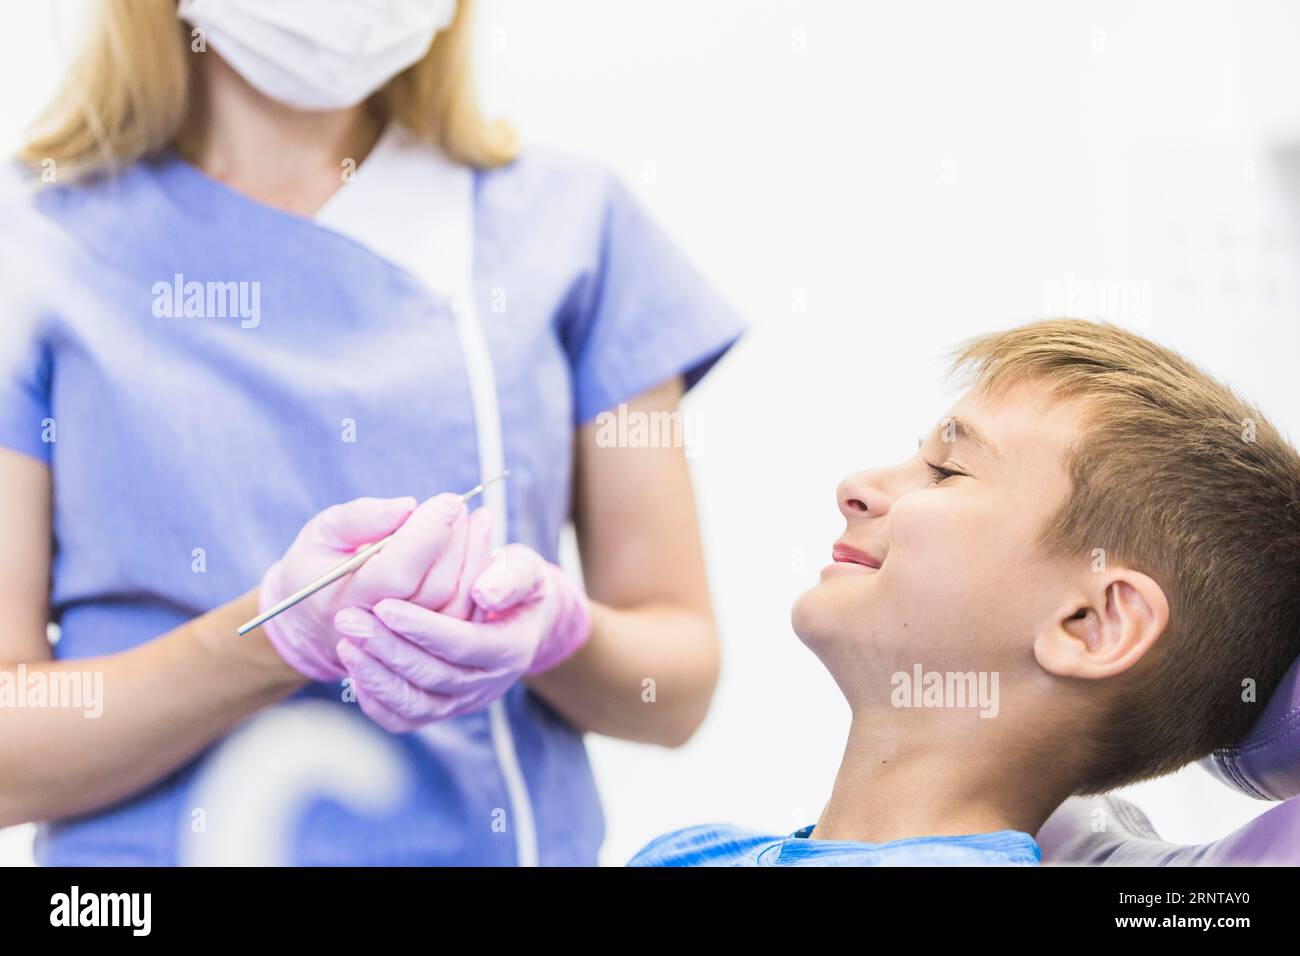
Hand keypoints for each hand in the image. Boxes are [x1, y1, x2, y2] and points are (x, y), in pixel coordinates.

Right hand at [258, 492, 468, 680]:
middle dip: (454, 540)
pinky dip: (478, 576)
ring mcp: (408, 641)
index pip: (397, 572)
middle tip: (458, 505)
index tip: (448, 501)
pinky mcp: (429, 642)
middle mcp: (380, 627)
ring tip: (474, 520)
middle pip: (434, 587)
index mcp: (348, 599)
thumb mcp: (323, 533)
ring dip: (473, 556)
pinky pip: (465, 614)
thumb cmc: (317, 567)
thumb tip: (407, 506)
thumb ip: (360, 519)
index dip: (428, 535)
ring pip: (457, 604)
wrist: (314, 622)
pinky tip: (479, 545)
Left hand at [333, 518, 591, 731]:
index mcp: (511, 648)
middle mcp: (488, 683)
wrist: (517, 619)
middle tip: (349, 619)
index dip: (423, 629)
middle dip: (388, 649)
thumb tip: (484, 593)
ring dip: (376, 676)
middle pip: (435, 676)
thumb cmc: (514, 585)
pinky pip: (405, 719)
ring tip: (346, 643)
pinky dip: (376, 700)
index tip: (384, 606)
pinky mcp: (441, 710)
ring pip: (416, 703)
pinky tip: (354, 670)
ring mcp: (463, 702)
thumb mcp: (525, 569)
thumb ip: (512, 575)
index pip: (464, 645)